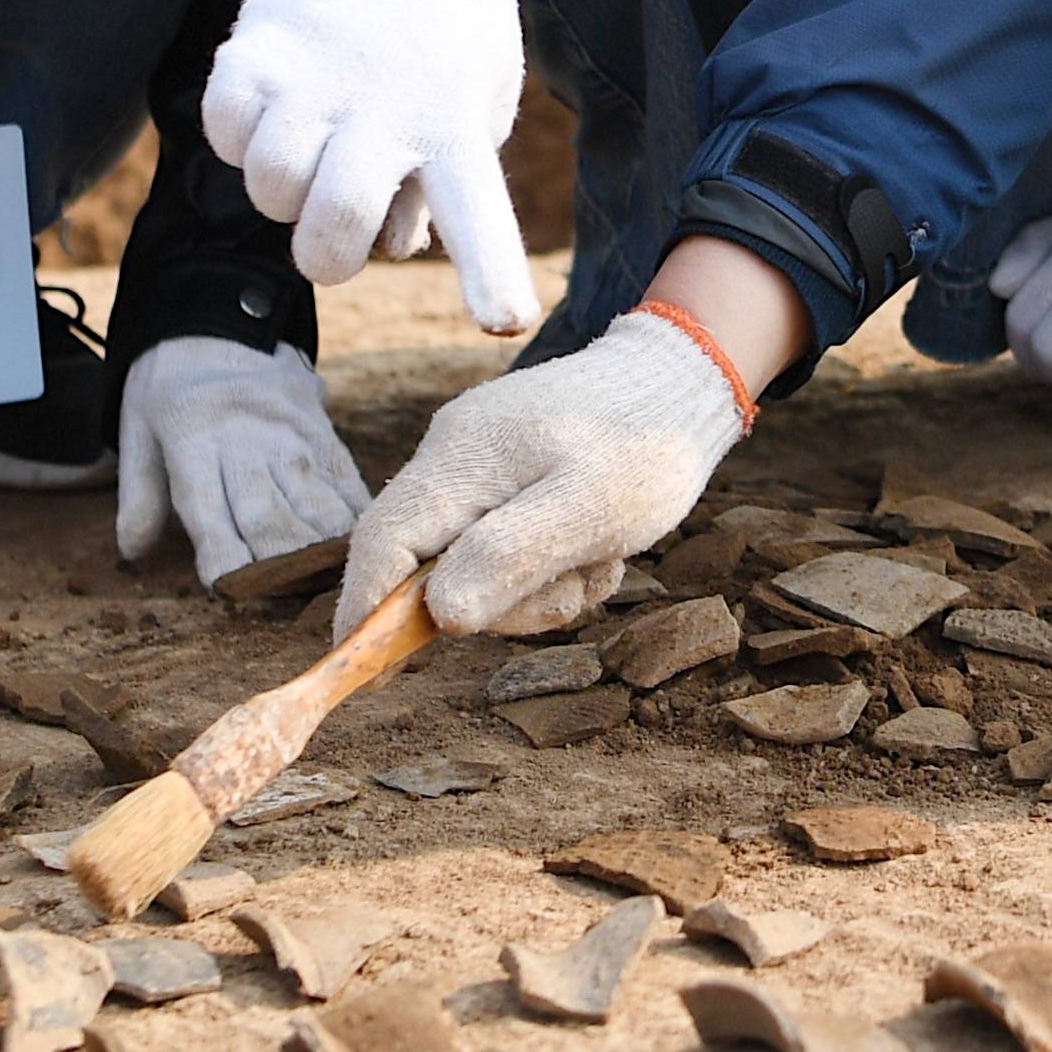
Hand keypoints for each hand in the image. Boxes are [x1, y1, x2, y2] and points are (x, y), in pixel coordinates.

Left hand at [115, 337, 373, 588]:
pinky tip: (354, 543)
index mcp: (191, 435)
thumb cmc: (168, 385)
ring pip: (311, 497)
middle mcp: (245, 435)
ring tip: (321, 583)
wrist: (220, 319)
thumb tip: (134, 554)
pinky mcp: (320, 427)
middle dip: (275, 562)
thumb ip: (139, 494)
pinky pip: (341, 476)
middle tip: (283, 601)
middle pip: (266, 512)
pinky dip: (350, 513)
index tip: (229, 590)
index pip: (208, 508)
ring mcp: (289, 430)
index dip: (222, 556)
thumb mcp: (137, 431)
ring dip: (317, 547)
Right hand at [203, 0, 538, 330]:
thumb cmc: (446, 49)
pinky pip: (225, 136)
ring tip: (314, 152)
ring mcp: (314, 76)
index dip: (490, 274)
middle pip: (335, 226)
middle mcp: (386, 103)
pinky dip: (241, 142)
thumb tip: (392, 243)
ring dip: (284, 195)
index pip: (481, 213)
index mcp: (457, 124)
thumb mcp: (473, 110)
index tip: (503, 321)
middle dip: (327, 257)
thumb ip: (440, 188)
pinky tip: (277, 111)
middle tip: (334, 239)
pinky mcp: (254, 51)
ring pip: (270, 189)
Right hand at [336, 312, 747, 638]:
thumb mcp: (592, 506)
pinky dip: (554, 565)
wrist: (688, 379)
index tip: (365, 672)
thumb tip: (441, 615)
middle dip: (500, 599)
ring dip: (540, 585)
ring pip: (476, 566)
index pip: (381, 541)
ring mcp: (482, 469)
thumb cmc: (646, 439)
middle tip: (572, 586)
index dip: (364, 610)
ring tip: (599, 555)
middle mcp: (455, 459)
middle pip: (429, 565)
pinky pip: (511, 548)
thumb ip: (512, 555)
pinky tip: (599, 545)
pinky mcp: (512, 480)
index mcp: (460, 458)